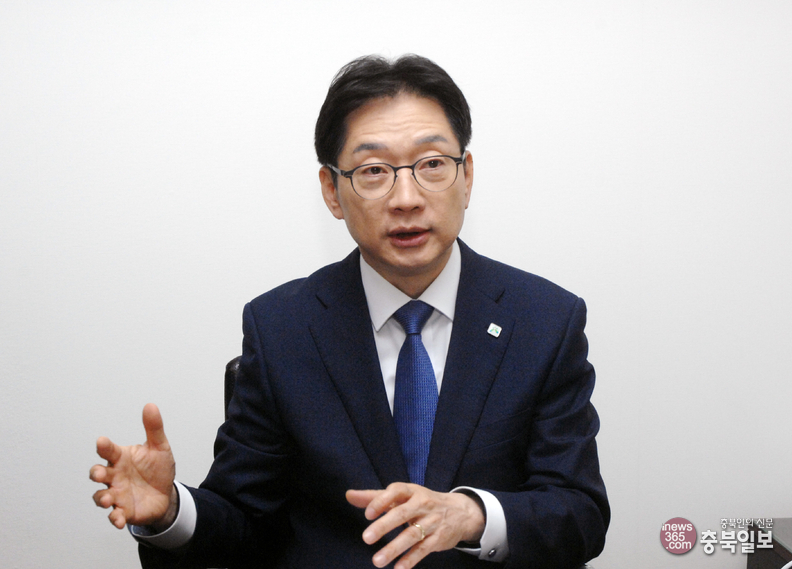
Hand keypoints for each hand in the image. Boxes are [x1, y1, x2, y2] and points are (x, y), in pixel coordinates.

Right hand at [90, 403, 176, 529]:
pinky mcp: (123, 511)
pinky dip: (114, 518)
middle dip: (97, 473)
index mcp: (122, 458)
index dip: (104, 446)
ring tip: (108, 499)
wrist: (167, 494)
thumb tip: (150, 405)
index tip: (102, 441)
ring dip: (102, 498)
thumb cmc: (158, 469)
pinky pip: (114, 516)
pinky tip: (118, 518)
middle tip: (101, 473)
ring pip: (101, 496)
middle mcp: (115, 476)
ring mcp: (117, 494)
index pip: (109, 450)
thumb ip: (154, 428)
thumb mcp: (160, 447)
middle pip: (98, 474)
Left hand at [346, 483, 484, 568]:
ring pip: (412, 535)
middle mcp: (422, 504)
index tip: (367, 514)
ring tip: (376, 561)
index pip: (396, 491)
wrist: (460, 512)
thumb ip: (375, 497)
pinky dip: (410, 559)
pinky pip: (423, 549)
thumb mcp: (402, 496)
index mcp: (411, 491)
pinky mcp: (438, 539)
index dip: (381, 501)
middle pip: (402, 514)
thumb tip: (348, 495)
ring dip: (394, 548)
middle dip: (384, 526)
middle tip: (365, 538)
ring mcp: (432, 521)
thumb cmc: (422, 502)